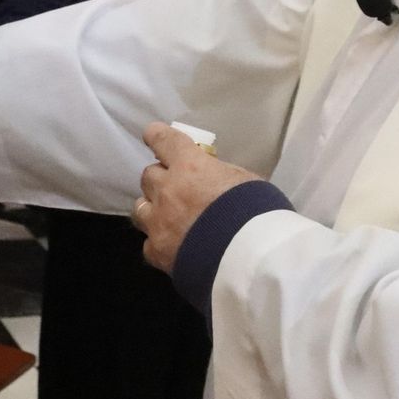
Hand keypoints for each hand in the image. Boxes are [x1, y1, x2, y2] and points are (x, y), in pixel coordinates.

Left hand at [132, 122, 260, 272]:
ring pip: (140, 208)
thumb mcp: (246, 181)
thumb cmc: (258, 214)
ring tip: (170, 219)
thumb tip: (212, 177)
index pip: (162, 140)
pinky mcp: (157, 252)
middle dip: (162, 180)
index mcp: (190, 166)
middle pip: (149, 175)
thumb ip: (221, 175)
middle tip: (178, 189)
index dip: (157, 137)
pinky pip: (149, 243)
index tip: (154, 137)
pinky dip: (160, 243)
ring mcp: (159, 222)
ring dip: (153, 209)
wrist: (252, 261)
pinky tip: (175, 248)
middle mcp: (168, 190)